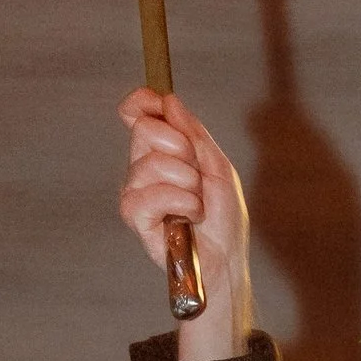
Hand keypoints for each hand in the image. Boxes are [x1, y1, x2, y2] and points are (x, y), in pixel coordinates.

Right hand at [119, 88, 254, 359]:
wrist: (225, 259)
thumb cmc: (224, 218)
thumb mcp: (218, 168)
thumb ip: (194, 134)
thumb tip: (169, 101)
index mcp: (164, 151)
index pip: (138, 114)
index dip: (142, 102)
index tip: (156, 103)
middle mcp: (145, 167)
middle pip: (144, 130)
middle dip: (180, 148)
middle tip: (198, 174)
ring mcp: (137, 191)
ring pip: (149, 163)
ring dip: (186, 183)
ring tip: (197, 204)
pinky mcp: (135, 217)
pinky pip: (145, 195)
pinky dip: (177, 202)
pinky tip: (188, 217)